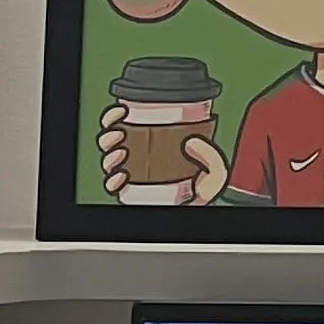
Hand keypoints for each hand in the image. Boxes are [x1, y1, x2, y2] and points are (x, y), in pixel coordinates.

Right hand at [99, 105, 227, 207]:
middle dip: (109, 135)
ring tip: (121, 153)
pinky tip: (120, 176)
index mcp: (152, 145)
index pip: (127, 126)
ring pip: (109, 162)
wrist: (197, 212)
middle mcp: (138, 160)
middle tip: (119, 134)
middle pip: (113, 143)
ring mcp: (133, 177)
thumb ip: (212, 156)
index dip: (117, 116)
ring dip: (109, 155)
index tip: (121, 110)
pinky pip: (112, 186)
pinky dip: (111, 180)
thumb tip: (193, 142)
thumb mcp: (215, 171)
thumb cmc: (203, 192)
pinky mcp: (130, 195)